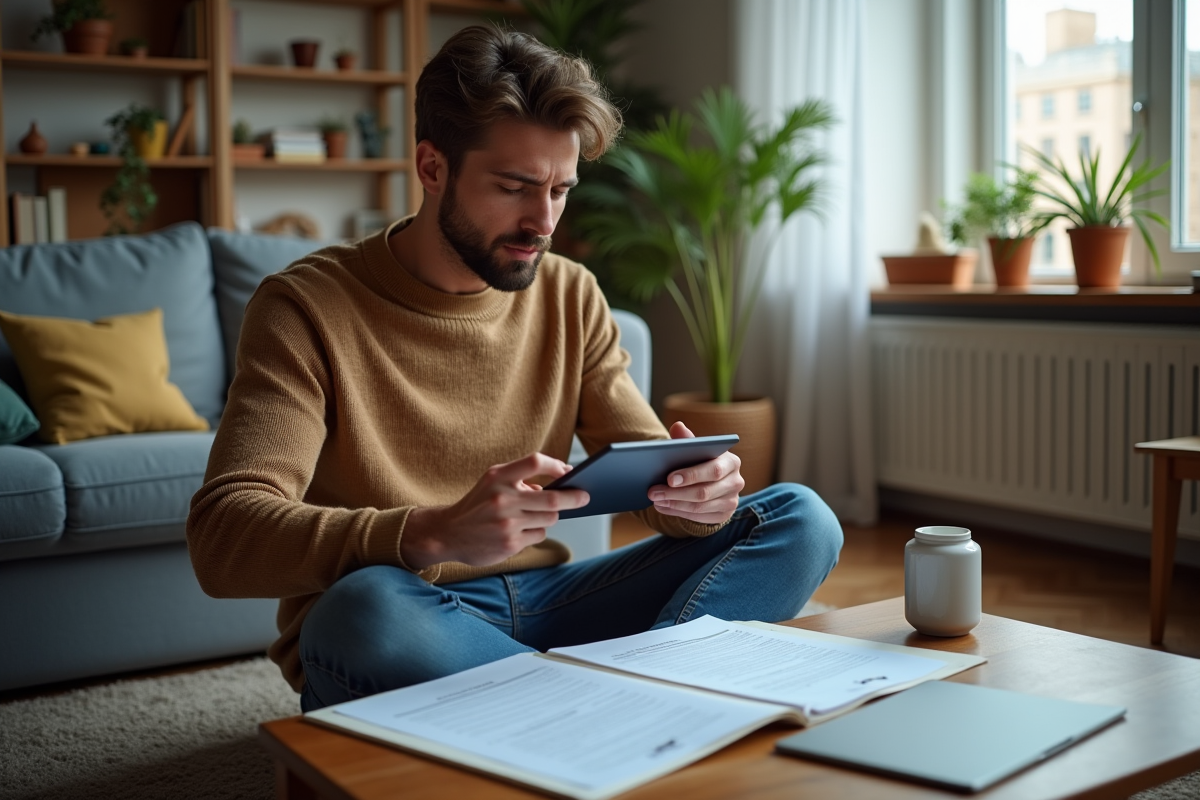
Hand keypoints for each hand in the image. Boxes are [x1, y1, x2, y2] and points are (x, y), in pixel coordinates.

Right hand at [401, 453, 588, 568]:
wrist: (447, 534)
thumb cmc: (477, 504)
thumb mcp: (492, 483)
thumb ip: (521, 480)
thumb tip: (558, 483)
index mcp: (497, 476)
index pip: (535, 462)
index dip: (556, 465)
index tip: (569, 471)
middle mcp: (502, 498)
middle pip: (552, 498)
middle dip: (574, 497)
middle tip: (585, 496)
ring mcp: (506, 523)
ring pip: (549, 519)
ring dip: (549, 517)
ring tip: (535, 515)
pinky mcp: (509, 544)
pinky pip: (539, 535)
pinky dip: (536, 532)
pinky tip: (521, 531)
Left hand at [647, 422, 743, 523]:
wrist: (711, 482)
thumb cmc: (700, 461)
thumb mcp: (695, 450)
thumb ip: (686, 439)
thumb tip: (677, 426)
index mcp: (731, 462)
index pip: (713, 470)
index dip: (691, 475)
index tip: (669, 478)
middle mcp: (736, 482)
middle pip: (704, 492)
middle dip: (675, 493)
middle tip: (653, 492)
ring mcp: (731, 500)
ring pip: (699, 507)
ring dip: (673, 504)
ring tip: (655, 499)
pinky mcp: (724, 515)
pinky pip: (699, 517)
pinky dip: (678, 512)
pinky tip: (663, 506)